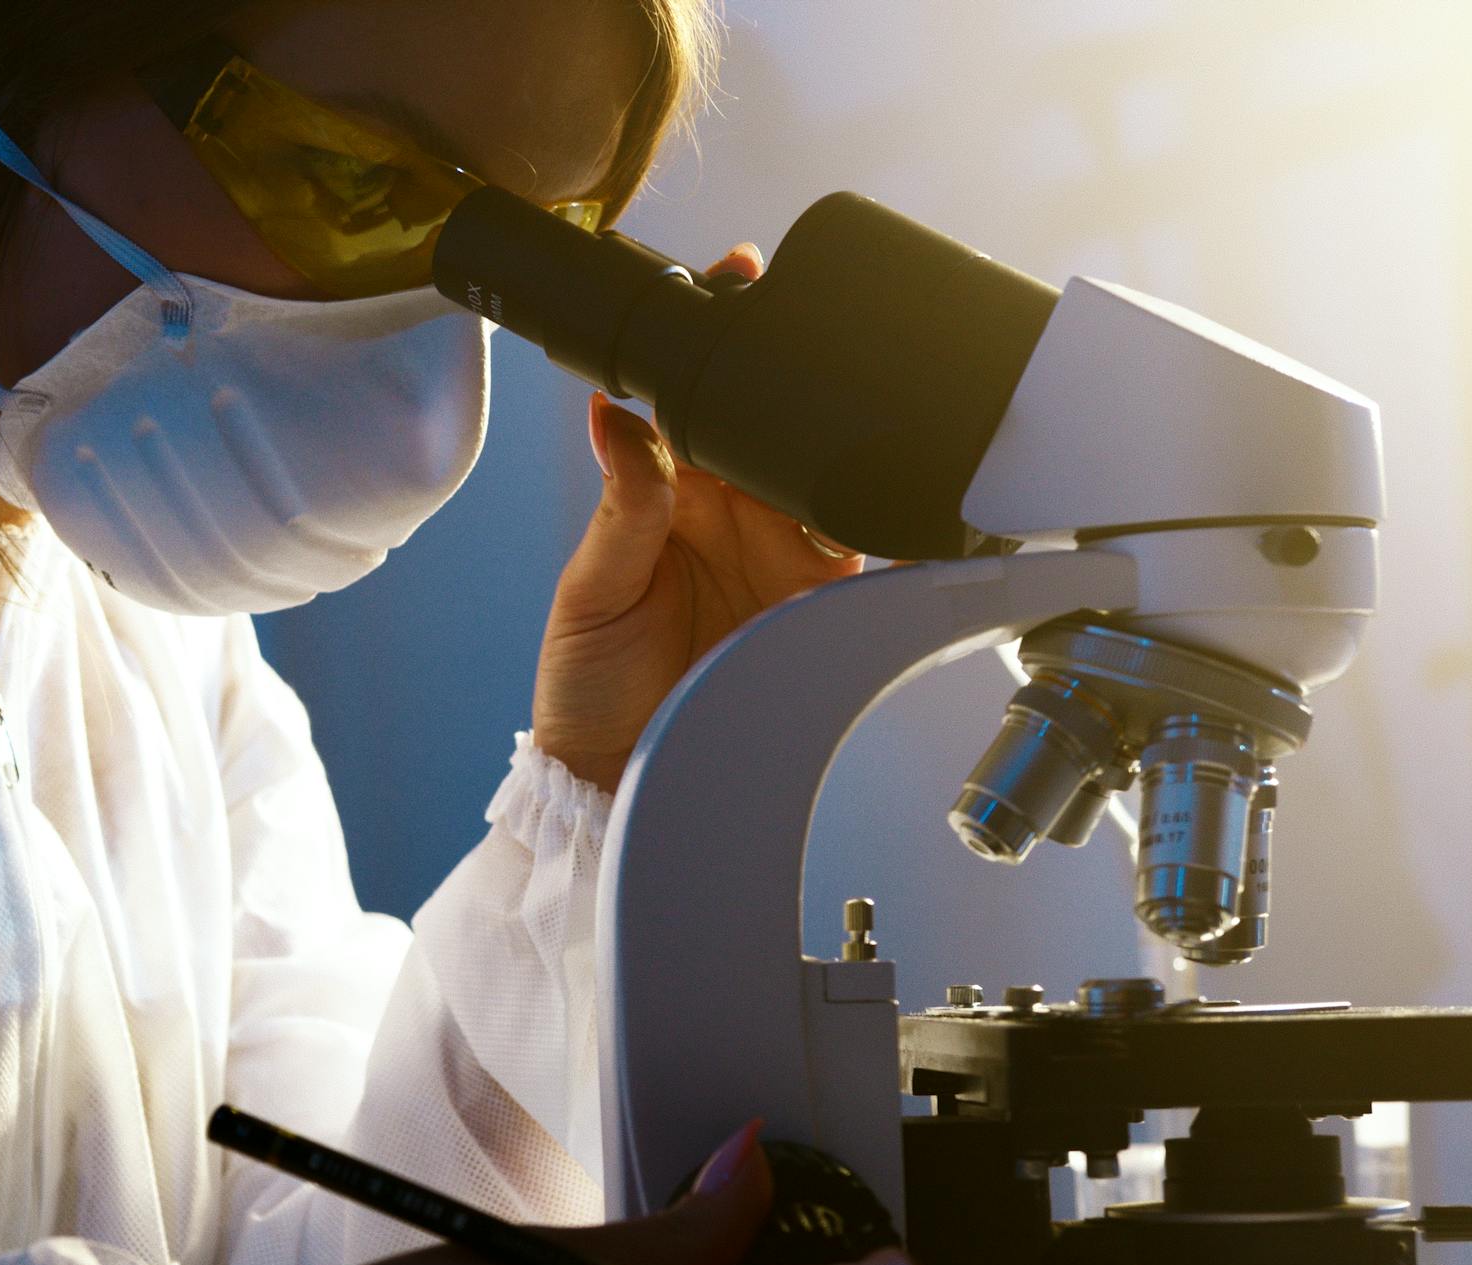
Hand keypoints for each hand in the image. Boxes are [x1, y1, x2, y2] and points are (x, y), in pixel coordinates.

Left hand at [531, 243, 867, 792]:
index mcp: (669, 492)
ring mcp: (780, 553)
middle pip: (775, 425)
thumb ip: (621, 506)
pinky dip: (882, 520)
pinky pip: (862, 548)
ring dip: (837, 441)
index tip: (740, 280)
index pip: (698, 398)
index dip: (722, 341)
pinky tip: (885, 491)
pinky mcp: (817, 601)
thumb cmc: (585, 685)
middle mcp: (732, 513)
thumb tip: (614, 414)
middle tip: (813, 322)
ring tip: (850, 405)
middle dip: (797, 372)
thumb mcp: (590, 592)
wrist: (616, 777)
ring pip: (825, 474)